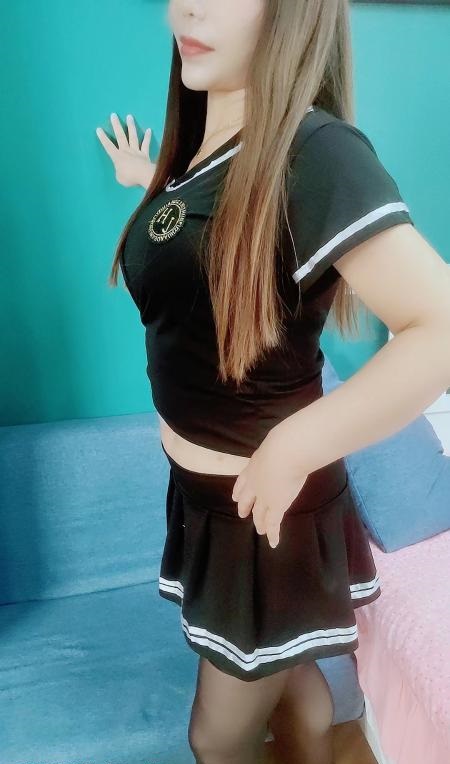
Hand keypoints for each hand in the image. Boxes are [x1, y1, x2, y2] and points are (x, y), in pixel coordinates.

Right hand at [95, 113, 155, 187]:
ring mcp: (136, 151)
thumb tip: (122, 170)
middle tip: (114, 115)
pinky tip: (149, 129)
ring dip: (131, 126)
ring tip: (129, 116)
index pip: (108, 146)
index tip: (99, 129)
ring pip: (133, 136)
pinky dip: (147, 137)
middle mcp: (126, 151)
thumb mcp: (120, 178)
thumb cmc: (129, 177)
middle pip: (120, 136)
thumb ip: (119, 172)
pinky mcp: (145, 154)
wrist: (144, 176)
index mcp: (117, 157)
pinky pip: (146, 144)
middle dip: (116, 125)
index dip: (103, 138)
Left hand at [231, 426, 308, 548]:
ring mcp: (264, 497)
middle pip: (247, 499)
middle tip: (242, 514)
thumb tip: (291, 439)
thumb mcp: (276, 442)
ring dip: (260, 522)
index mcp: (253, 467)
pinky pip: (273, 523)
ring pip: (259, 513)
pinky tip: (272, 542)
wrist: (284, 453)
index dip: (239, 490)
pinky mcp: (276, 506)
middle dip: (244, 507)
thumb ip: (279, 446)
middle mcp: (255, 484)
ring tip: (260, 529)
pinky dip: (273, 534)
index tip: (234, 496)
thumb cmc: (283, 443)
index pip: (242, 481)